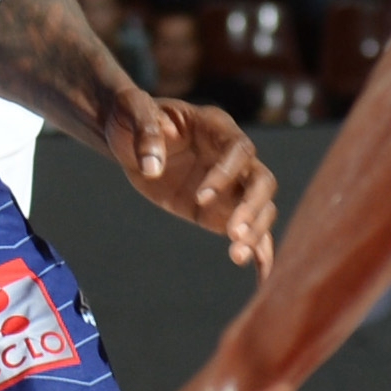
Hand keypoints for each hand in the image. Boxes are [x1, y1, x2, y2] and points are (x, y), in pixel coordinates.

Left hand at [102, 89, 275, 267]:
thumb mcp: (131, 113)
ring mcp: (232, 185)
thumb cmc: (131, 118)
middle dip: (252, 207)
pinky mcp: (224, 210)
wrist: (129, 139)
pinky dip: (259, 253)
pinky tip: (262, 277)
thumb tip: (152, 167)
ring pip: (262, 208)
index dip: (226, 174)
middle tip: (233, 233)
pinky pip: (252, 232)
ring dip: (255, 232)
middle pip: (261, 180)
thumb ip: (144, 133)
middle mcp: (232, 156)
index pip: (239, 149)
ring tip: (236, 256)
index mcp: (215, 127)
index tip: (200, 197)